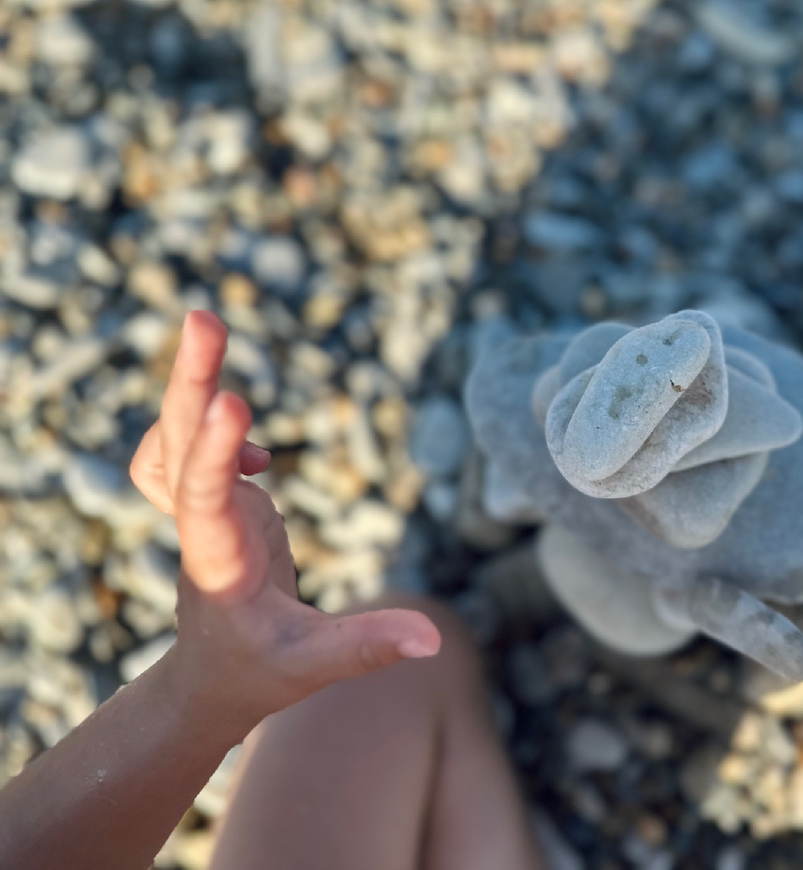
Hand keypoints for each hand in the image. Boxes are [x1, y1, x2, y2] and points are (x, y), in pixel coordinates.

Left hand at [130, 311, 439, 734]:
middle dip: (190, 383)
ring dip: (188, 384)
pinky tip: (249, 441)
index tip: (230, 403)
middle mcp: (201, 527)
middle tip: (201, 318)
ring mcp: (201, 510)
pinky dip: (202, 425)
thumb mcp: (315, 666)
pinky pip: (184, 449)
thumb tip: (433, 639)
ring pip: (173, 437)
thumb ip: (369, 645)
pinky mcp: (211, 502)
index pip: (205, 502)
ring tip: (205, 326)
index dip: (212, 452)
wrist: (209, 681)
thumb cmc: (260, 675)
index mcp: (221, 564)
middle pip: (176, 446)